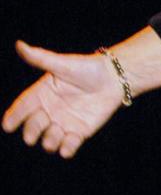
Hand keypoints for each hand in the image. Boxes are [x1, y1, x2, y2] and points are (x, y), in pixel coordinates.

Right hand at [2, 41, 125, 157]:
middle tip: (34, 133)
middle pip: (33, 127)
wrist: (115, 77)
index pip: (22, 108)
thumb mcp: (63, 64)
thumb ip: (40, 58)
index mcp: (42, 94)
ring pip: (49, 140)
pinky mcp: (79, 132)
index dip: (14, 117)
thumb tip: (19, 44)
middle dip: (31, 132)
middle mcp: (49, 111)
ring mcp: (63, 123)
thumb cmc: (88, 68)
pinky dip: (66, 150)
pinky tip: (67, 149)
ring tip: (56, 134)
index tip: (7, 125)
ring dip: (49, 141)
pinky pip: (69, 146)